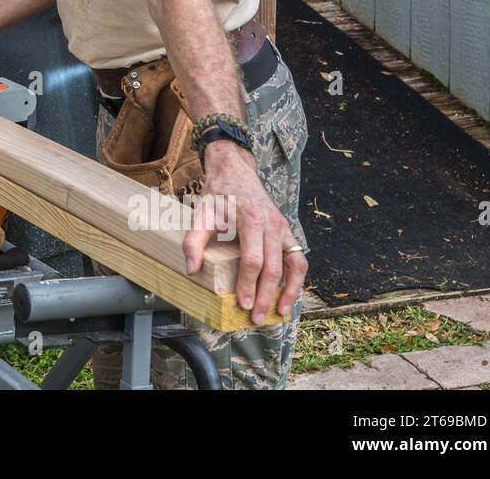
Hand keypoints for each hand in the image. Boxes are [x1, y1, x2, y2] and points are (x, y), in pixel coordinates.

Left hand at [183, 140, 307, 324]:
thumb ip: (193, 241)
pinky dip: (297, 278)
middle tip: (257, 319)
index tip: (243, 305)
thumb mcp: (200, 214)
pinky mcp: (288, 231)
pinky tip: (289, 294)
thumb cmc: (218, 194)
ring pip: (294, 265)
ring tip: (281, 312)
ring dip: (289, 291)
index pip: (253, 261)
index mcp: (251, 220)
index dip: (249, 285)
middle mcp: (272, 225)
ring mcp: (283, 228)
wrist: (236, 170)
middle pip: (274, 268)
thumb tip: (191, 271)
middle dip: (266, 296)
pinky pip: (298, 258)